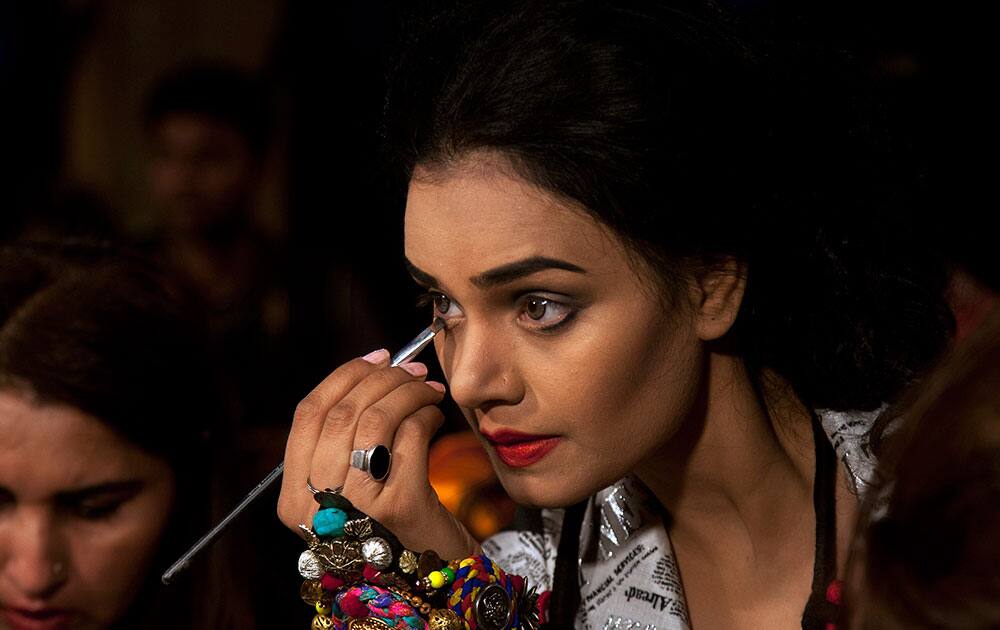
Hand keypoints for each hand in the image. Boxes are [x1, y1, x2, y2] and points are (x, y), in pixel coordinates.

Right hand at [277, 349, 480, 560]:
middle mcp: (317, 505)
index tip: (376, 358)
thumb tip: (373, 371)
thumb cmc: (390, 529)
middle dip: (381, 379)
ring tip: (428, 391)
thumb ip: (343, 446)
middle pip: (341, 413)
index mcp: (295, 499)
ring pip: (376, 419)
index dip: (342, 378)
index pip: (308, 416)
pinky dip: (426, 415)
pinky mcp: (401, 505)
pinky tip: (436, 417)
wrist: (429, 583)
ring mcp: (358, 506)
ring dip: (408, 392)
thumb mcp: (348, 493)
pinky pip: (410, 436)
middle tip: (412, 370)